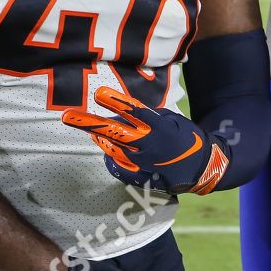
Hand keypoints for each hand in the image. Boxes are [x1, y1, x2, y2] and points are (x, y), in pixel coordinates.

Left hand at [61, 87, 228, 194]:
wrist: (203, 167)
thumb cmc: (186, 137)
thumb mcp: (171, 119)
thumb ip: (146, 117)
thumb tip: (119, 115)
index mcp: (160, 127)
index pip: (134, 111)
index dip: (116, 102)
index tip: (99, 92)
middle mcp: (149, 145)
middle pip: (114, 132)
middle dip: (89, 123)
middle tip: (67, 115)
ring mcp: (144, 163)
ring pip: (112, 149)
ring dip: (99, 138)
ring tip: (90, 131)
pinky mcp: (143, 178)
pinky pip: (118, 168)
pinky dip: (110, 158)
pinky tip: (107, 150)